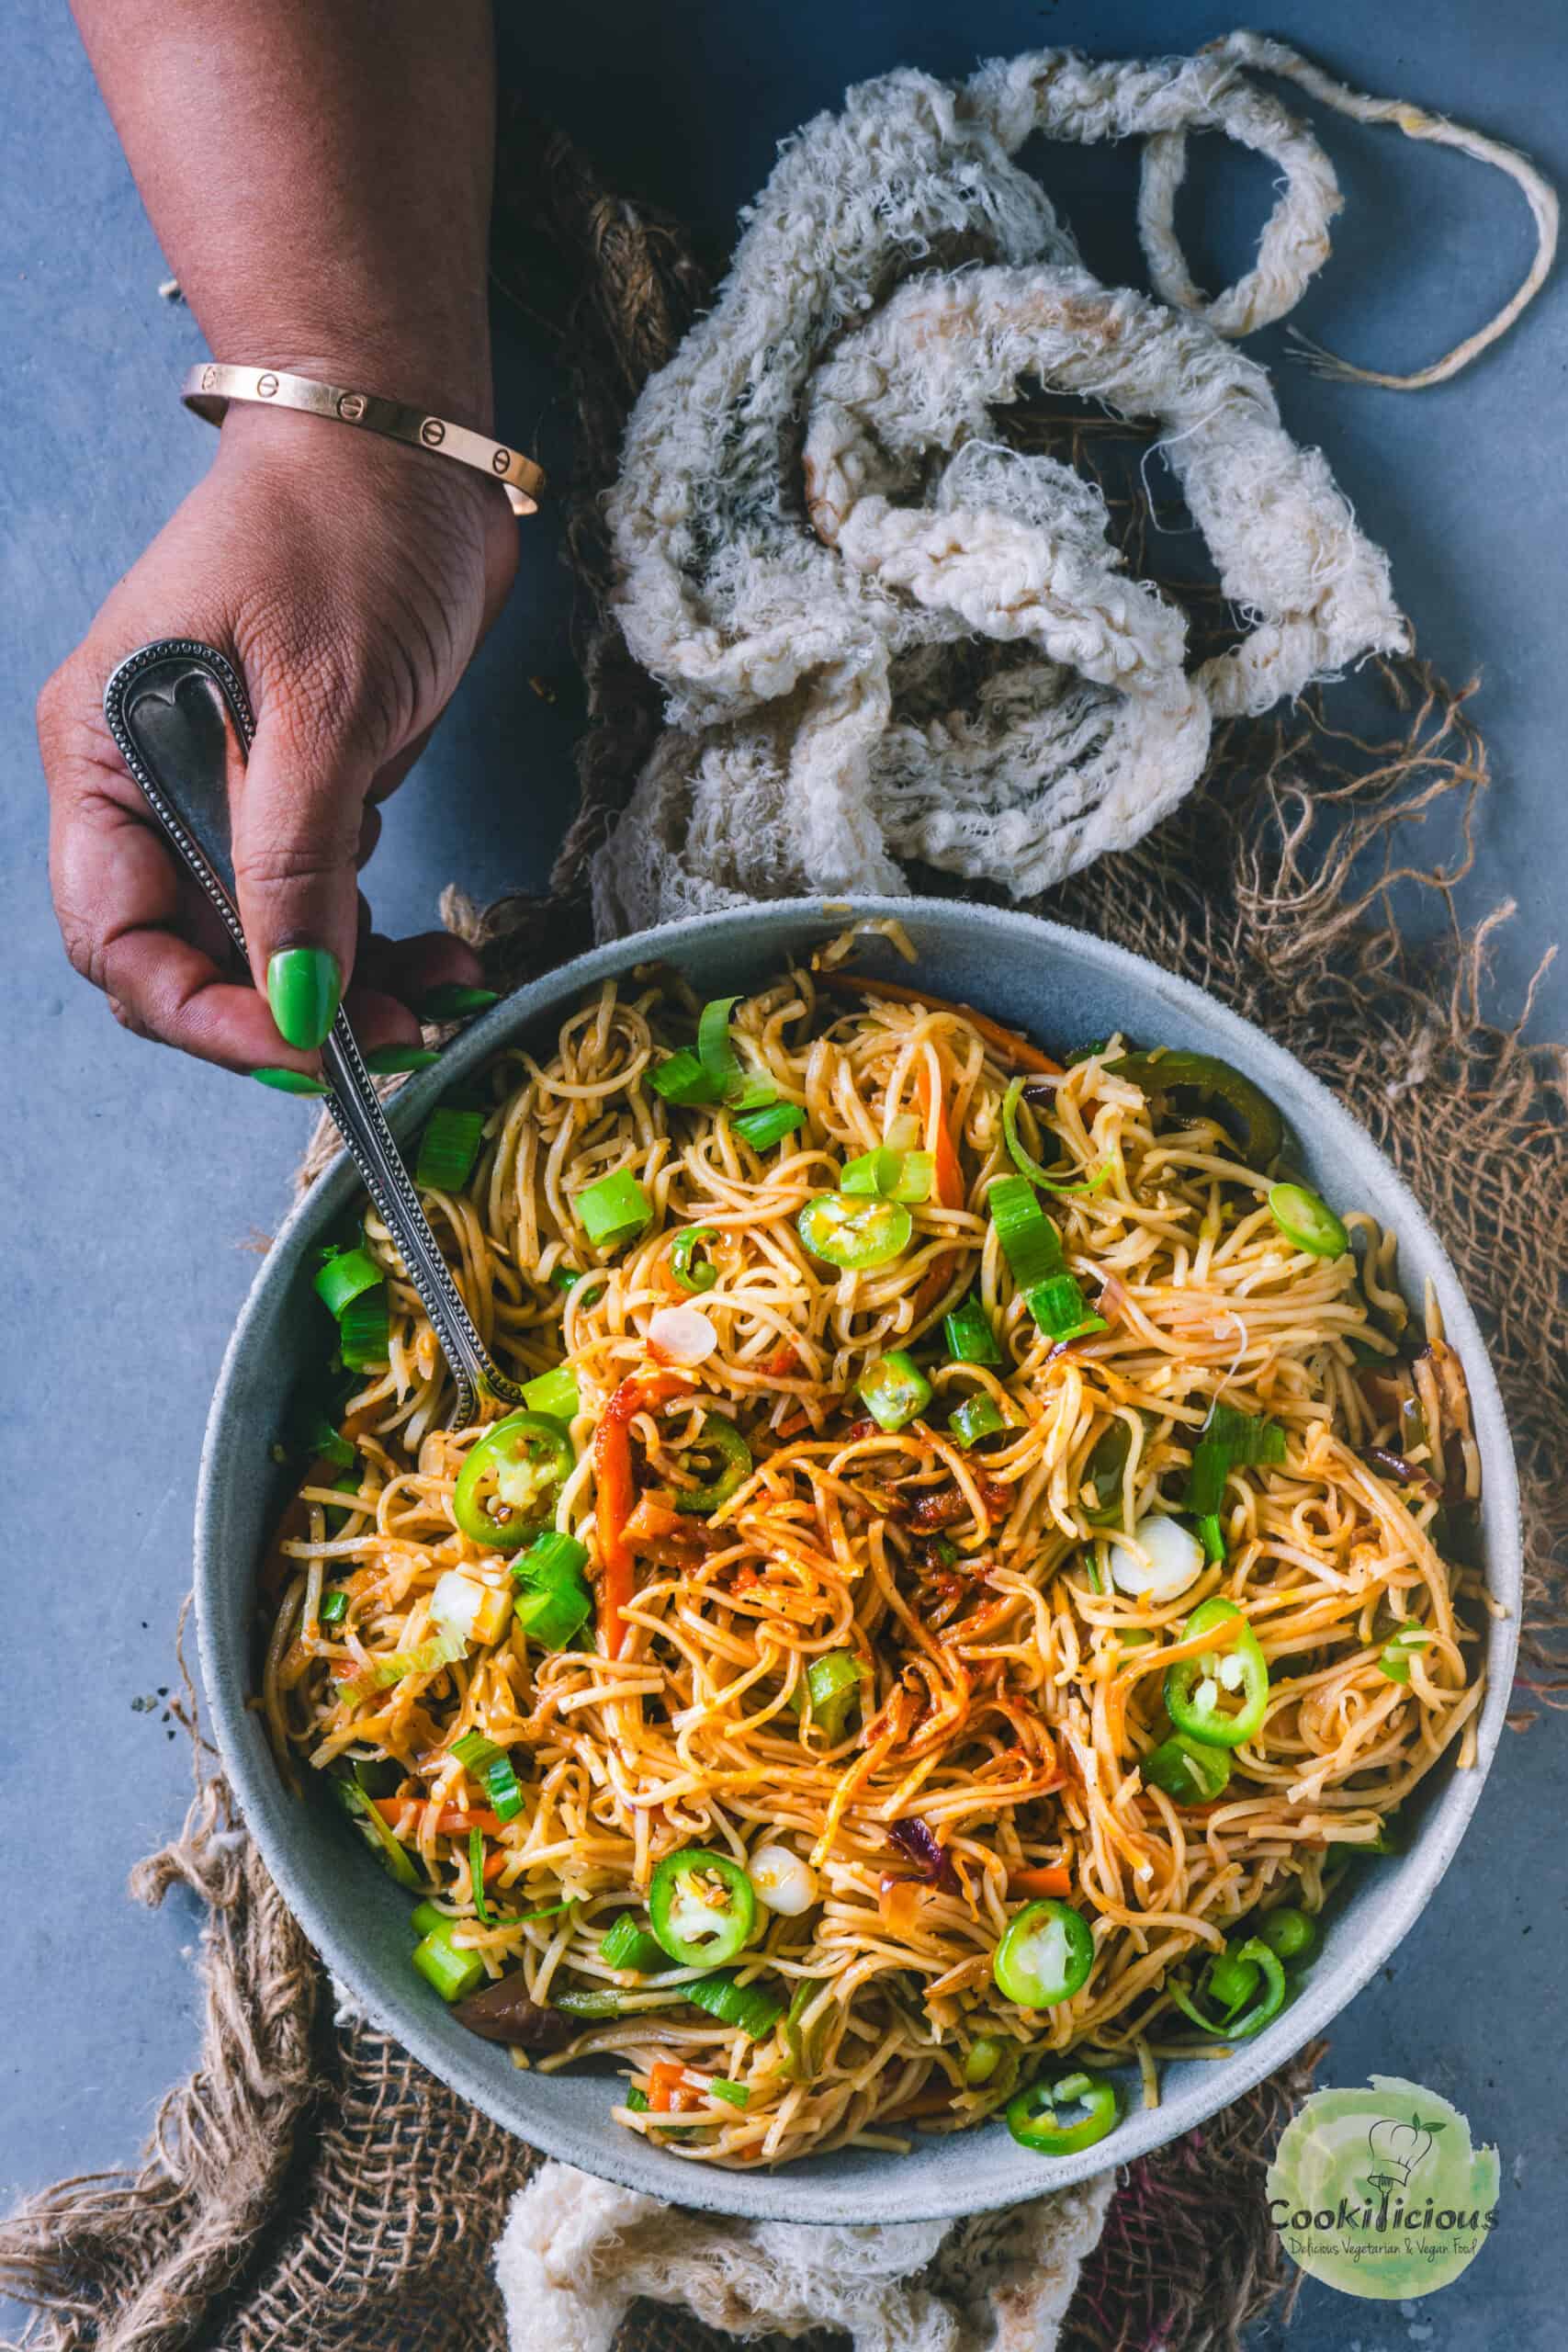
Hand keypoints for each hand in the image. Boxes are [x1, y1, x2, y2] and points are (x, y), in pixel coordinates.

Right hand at [39, 399, 518, 1082]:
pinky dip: (377, 941)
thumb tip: (297, 1001)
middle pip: (194, 958)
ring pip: (268, 945)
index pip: (120, 941)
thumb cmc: (342, 531)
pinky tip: (444, 954)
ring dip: (351, 990)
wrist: (409, 441)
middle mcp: (153, 790)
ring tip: (445, 998)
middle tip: (402, 1038)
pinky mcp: (302, 793)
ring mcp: (227, 795)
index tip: (304, 1046)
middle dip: (291, 1014)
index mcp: (109, 761)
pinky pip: (322, 903)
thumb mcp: (322, 704)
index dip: (205, 1012)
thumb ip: (295, 860)